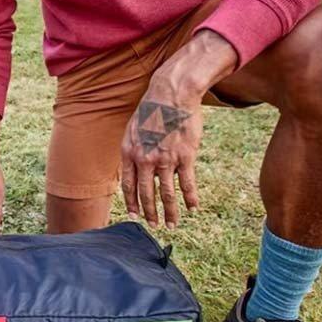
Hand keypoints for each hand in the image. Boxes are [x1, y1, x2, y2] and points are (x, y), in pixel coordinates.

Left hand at [120, 76, 203, 228]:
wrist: (171, 94)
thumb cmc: (152, 110)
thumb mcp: (132, 130)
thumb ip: (133, 151)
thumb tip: (135, 170)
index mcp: (129, 153)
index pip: (128, 186)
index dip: (132, 203)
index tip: (135, 216)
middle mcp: (145, 159)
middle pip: (147, 194)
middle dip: (150, 213)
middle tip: (154, 226)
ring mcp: (165, 159)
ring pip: (167, 194)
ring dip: (170, 212)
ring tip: (172, 224)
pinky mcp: (185, 156)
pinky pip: (187, 184)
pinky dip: (190, 199)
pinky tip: (193, 208)